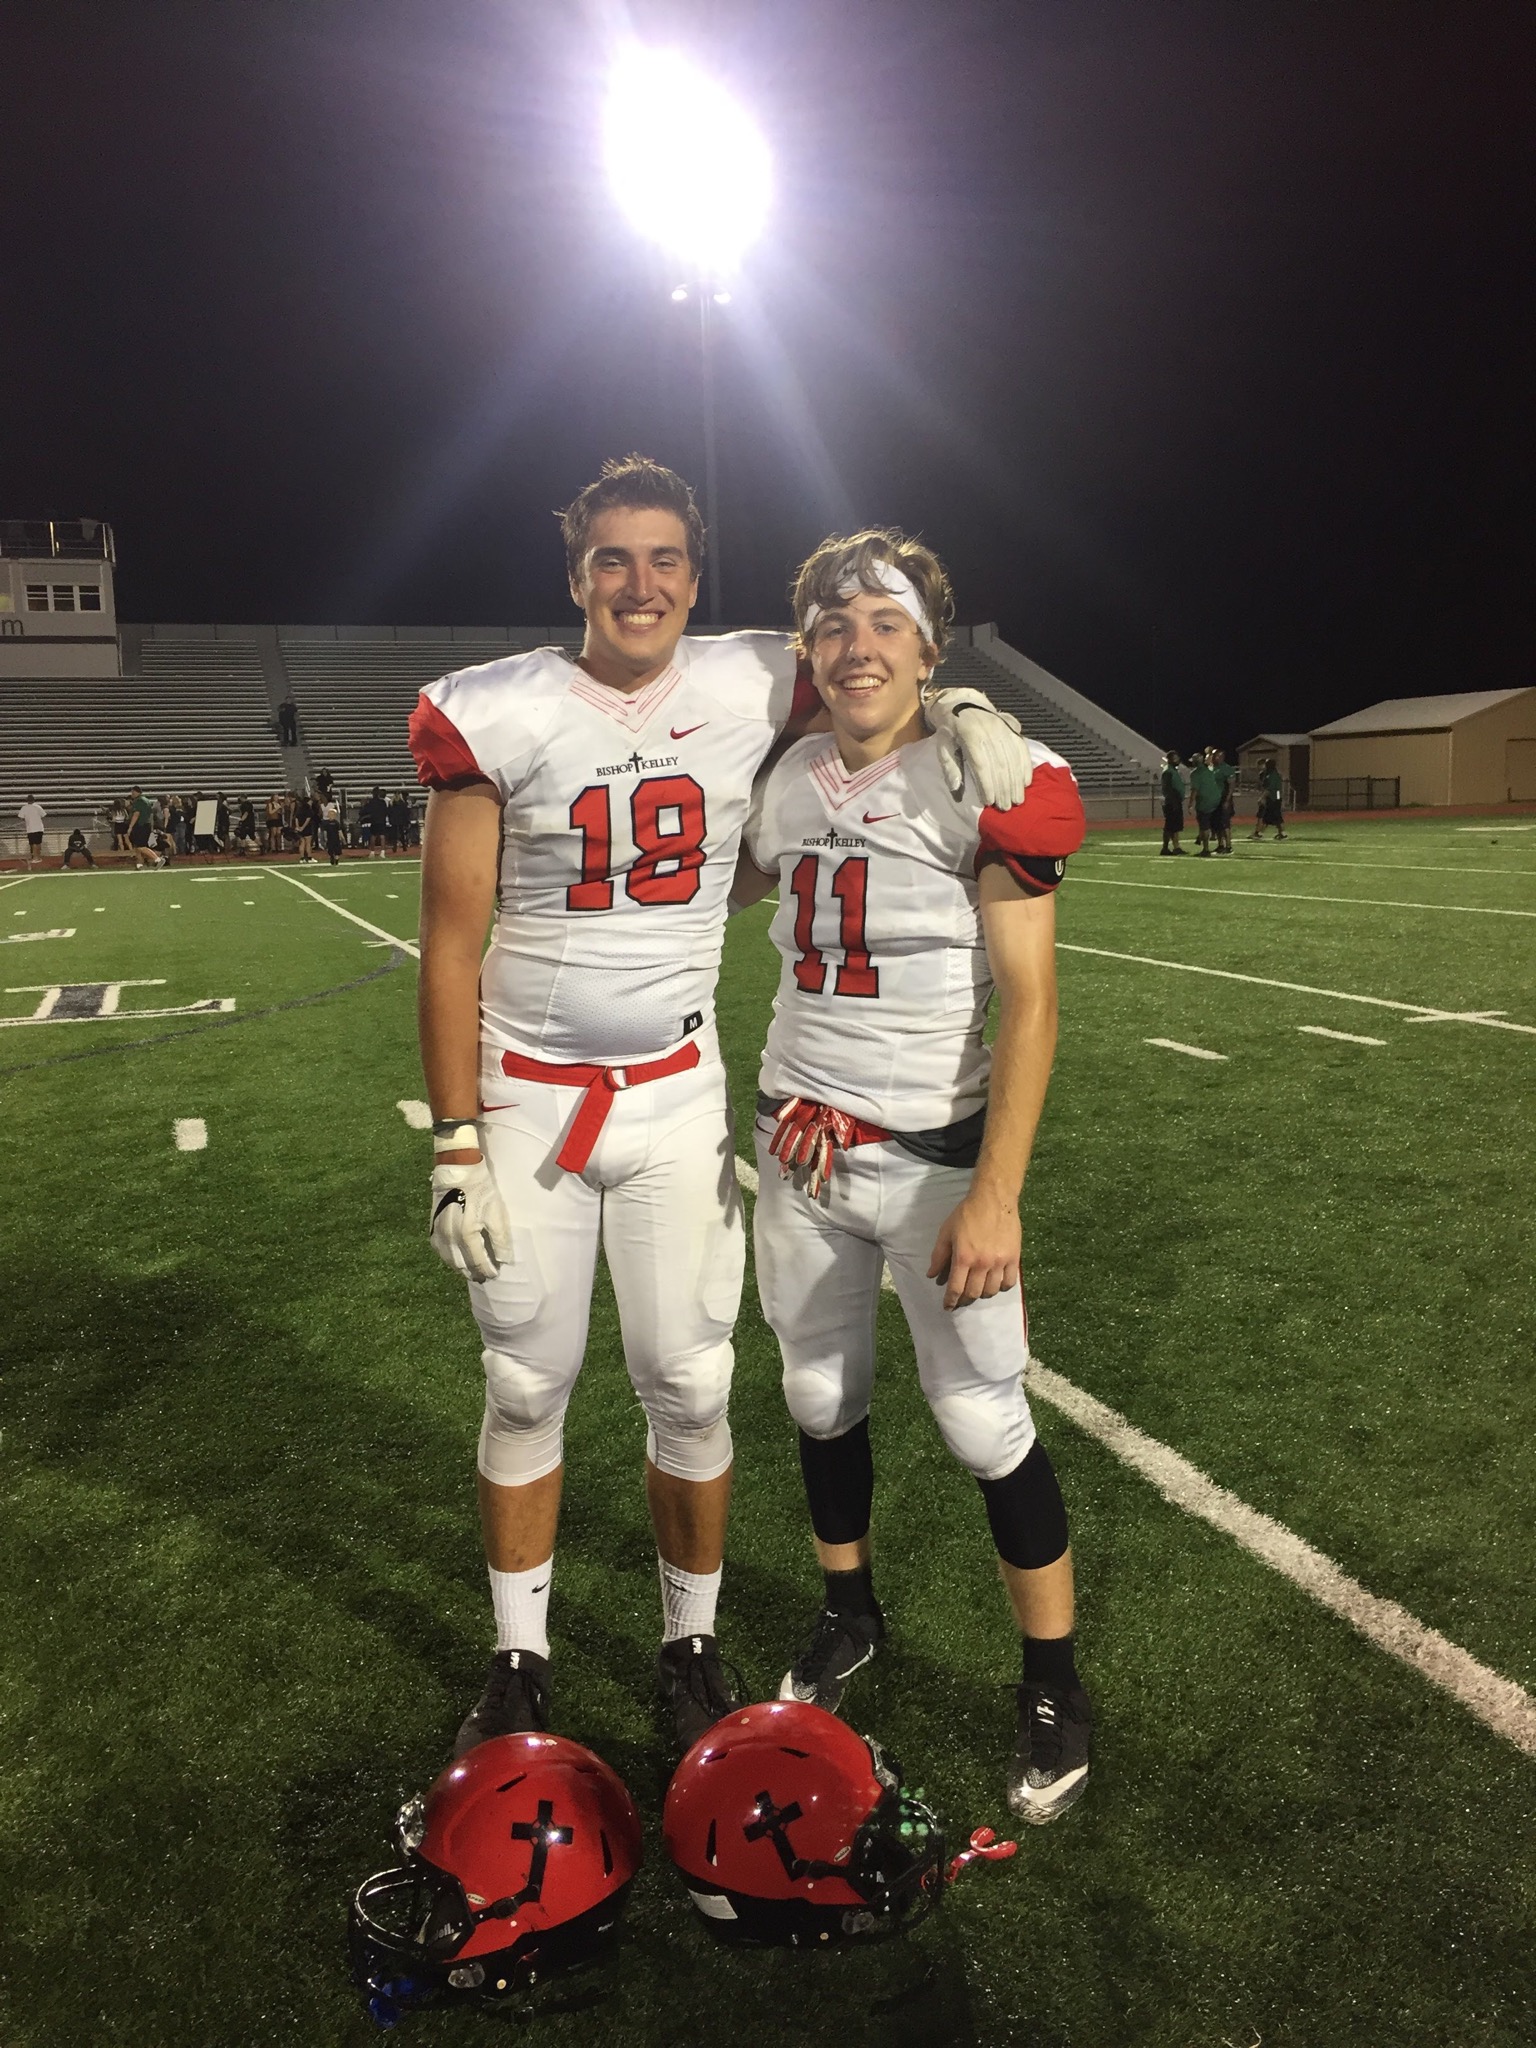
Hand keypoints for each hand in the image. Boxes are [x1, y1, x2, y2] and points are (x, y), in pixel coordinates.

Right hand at [430, 1157, 512, 1282]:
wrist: (457, 1170)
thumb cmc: (481, 1189)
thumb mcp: (496, 1212)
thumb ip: (500, 1239)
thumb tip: (504, 1260)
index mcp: (467, 1235)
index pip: (478, 1262)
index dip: (487, 1271)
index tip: (495, 1275)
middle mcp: (450, 1238)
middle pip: (461, 1265)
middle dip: (473, 1273)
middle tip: (483, 1278)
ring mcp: (439, 1233)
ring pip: (448, 1260)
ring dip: (460, 1268)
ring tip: (471, 1272)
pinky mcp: (432, 1226)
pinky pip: (439, 1250)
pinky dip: (448, 1258)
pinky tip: (455, 1258)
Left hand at [924, 688, 1033, 808]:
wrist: (963, 703)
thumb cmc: (951, 729)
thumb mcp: (942, 745)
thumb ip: (949, 766)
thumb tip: (955, 789)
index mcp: (970, 734)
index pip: (981, 763)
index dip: (986, 784)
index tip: (989, 802)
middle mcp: (990, 730)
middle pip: (999, 763)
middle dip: (1003, 788)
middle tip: (1005, 808)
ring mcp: (1004, 728)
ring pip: (1013, 758)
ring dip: (1016, 782)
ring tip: (1016, 800)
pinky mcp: (1013, 728)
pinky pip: (1022, 749)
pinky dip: (1025, 767)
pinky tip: (1026, 783)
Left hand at [927, 1188, 1020, 1310]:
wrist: (994, 1200)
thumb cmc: (967, 1214)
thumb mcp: (946, 1232)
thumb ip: (939, 1256)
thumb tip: (932, 1276)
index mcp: (963, 1257)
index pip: (956, 1288)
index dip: (951, 1301)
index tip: (948, 1307)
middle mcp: (982, 1263)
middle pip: (974, 1293)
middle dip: (965, 1299)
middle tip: (961, 1299)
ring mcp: (1000, 1261)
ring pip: (991, 1290)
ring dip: (982, 1294)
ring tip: (978, 1290)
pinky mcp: (1014, 1258)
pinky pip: (1009, 1282)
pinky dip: (1001, 1287)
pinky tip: (995, 1283)